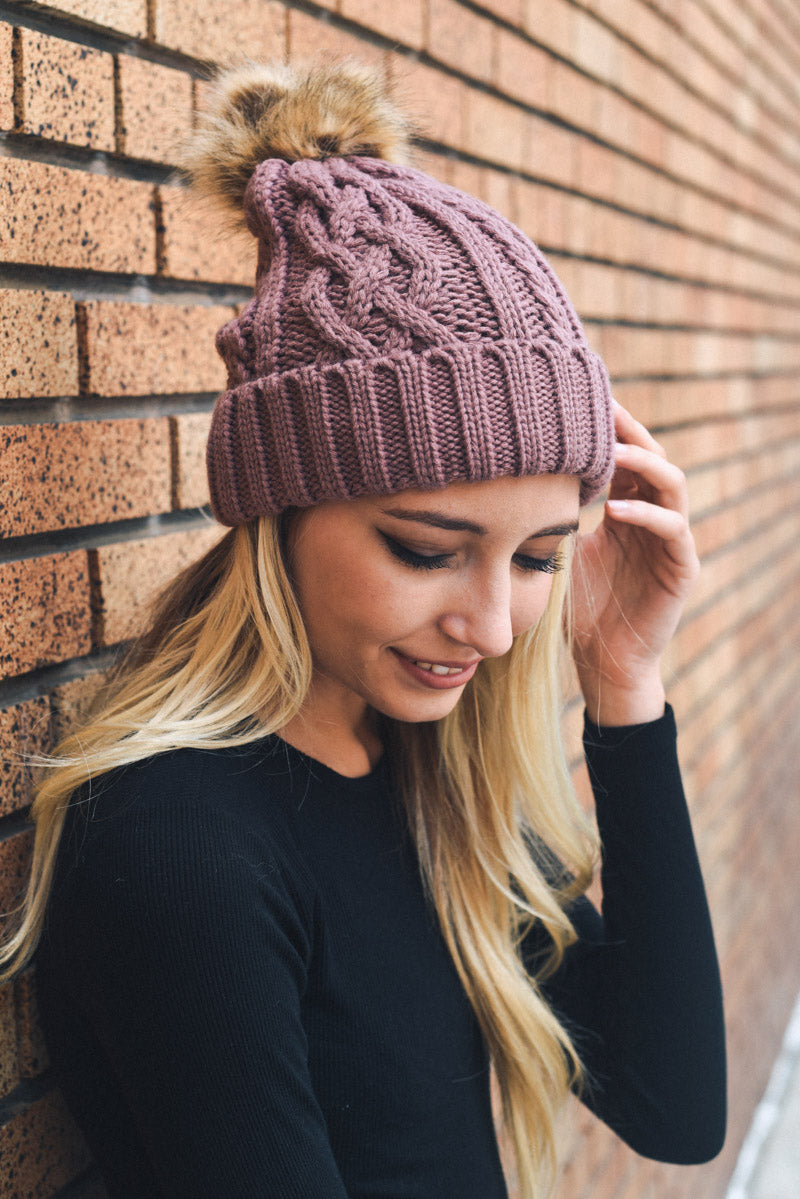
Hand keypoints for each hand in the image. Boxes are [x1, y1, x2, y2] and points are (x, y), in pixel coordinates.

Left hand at [571, 401, 699, 725]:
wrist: (601, 664)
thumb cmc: (575, 610)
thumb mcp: (554, 552)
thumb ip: (545, 517)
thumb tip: (495, 479)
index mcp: (625, 509)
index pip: (622, 455)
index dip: (605, 428)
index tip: (574, 401)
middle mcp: (652, 517)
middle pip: (651, 456)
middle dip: (627, 430)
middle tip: (600, 405)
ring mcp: (670, 540)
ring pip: (671, 483)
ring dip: (641, 463)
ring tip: (609, 452)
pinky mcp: (682, 568)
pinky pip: (673, 529)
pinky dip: (647, 516)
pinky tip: (615, 510)